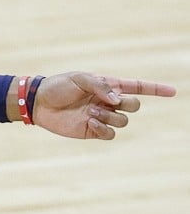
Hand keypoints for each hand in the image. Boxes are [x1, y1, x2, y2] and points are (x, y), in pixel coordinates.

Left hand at [33, 72, 175, 139]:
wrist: (39, 103)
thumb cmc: (58, 87)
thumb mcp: (79, 79)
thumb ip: (100, 86)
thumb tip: (117, 100)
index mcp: (108, 86)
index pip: (137, 87)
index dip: (156, 89)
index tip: (173, 92)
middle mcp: (108, 102)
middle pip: (134, 105)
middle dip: (126, 104)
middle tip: (104, 102)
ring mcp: (102, 117)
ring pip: (124, 121)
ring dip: (110, 116)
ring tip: (90, 112)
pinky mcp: (93, 131)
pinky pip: (110, 134)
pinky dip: (104, 129)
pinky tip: (90, 122)